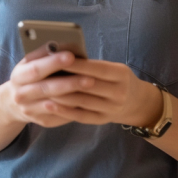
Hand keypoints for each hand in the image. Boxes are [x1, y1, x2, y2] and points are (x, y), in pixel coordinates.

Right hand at [2, 51, 96, 127]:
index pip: (36, 69)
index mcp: (18, 75)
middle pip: (46, 89)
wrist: (14, 102)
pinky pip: (60, 117)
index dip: (53, 63)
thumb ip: (46, 54)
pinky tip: (88, 103)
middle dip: (69, 83)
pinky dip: (73, 109)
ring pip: (54, 105)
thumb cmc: (31, 74)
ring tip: (92, 89)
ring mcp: (30, 110)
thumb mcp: (32, 62)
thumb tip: (69, 45)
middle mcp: (21, 94)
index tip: (71, 56)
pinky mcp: (41, 121)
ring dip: (74, 97)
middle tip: (90, 78)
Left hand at [43, 59, 163, 127]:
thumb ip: (92, 65)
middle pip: (88, 85)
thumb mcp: (113, 67)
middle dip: (65, 79)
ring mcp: (111, 108)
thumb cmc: (117, 78)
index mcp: (121, 74)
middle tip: (44, 73)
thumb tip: (63, 57)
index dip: (78, 64)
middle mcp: (119, 92)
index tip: (58, 58)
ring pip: (82, 101)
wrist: (136, 102)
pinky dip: (64, 110)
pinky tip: (49, 104)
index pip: (97, 68)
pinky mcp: (102, 120)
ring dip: (60, 95)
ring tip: (42, 88)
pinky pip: (81, 116)